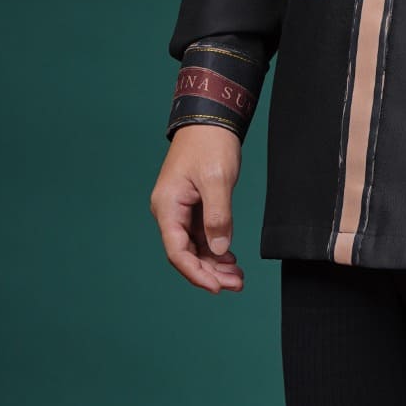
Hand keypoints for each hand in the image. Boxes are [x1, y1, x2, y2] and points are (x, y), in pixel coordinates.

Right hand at [149, 124, 245, 292]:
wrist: (211, 118)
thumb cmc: (210, 143)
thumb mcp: (217, 179)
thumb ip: (218, 216)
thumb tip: (219, 250)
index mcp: (168, 207)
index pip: (177, 251)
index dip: (196, 273)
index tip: (217, 287)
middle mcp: (170, 212)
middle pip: (186, 253)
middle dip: (210, 272)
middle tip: (236, 284)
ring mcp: (181, 210)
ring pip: (195, 247)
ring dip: (215, 264)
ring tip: (237, 277)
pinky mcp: (193, 206)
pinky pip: (201, 235)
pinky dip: (216, 248)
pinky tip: (231, 259)